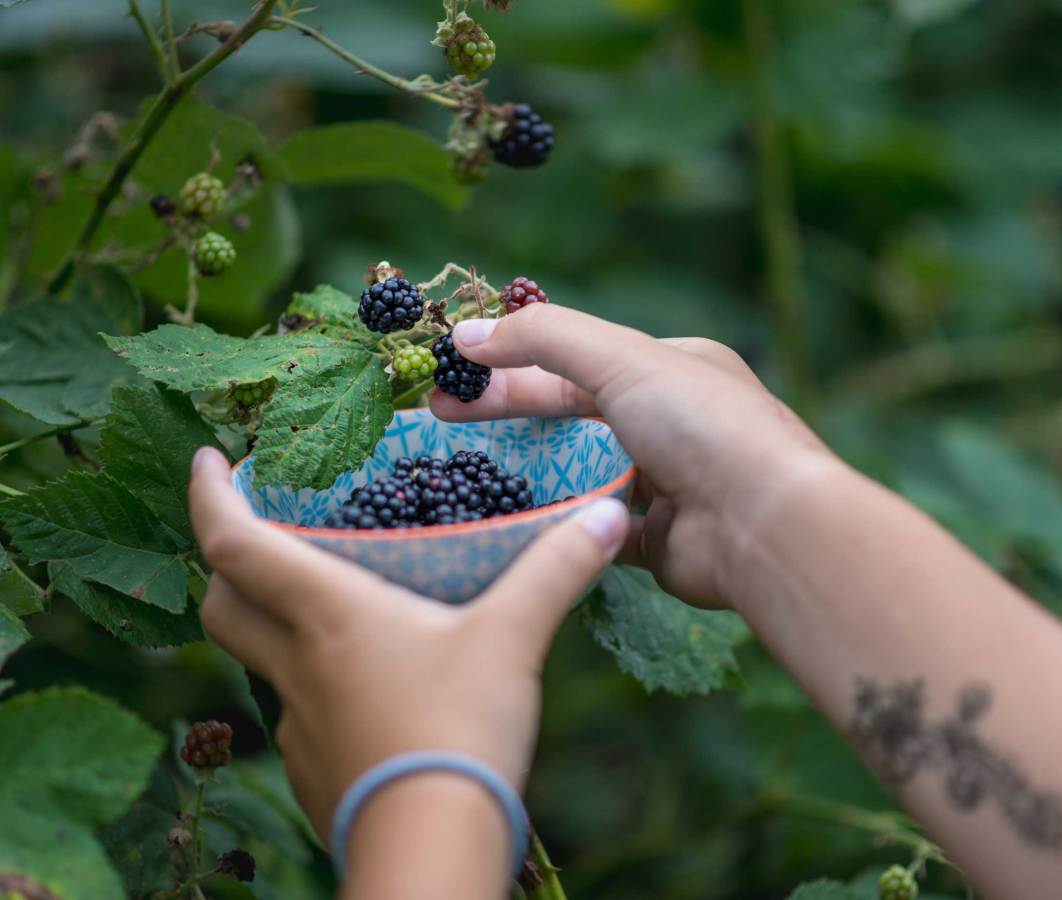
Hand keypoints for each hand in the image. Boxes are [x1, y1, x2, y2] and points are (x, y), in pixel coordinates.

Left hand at [188, 446, 628, 841]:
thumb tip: (609, 516)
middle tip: (256, 534)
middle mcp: (297, 663)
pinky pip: (296, 712)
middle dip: (226, 562)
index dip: (209, 493)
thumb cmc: (460, 728)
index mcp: (328, 614)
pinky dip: (312, 686)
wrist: (432, 843)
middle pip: (222, 604)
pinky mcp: (313, 766)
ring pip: (257, 659)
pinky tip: (363, 688)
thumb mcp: (514, 638)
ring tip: (324, 609)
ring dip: (271, 625)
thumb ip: (558, 570)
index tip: (208, 458)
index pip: (233, 542)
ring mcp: (298, 721)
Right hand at [430, 305, 834, 609]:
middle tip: (437, 416)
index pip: (575, 358)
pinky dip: (563, 522)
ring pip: (585, 470)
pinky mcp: (660, 540)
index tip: (450, 373)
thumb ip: (544, 338)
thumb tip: (468, 331)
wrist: (765, 526)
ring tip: (467, 472)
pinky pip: (599, 526)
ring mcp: (669, 483)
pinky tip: (516, 518)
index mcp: (673, 366)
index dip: (510, 363)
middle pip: (574, 412)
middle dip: (507, 412)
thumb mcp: (621, 359)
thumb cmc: (701, 427)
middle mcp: (674, 421)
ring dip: (533, 469)